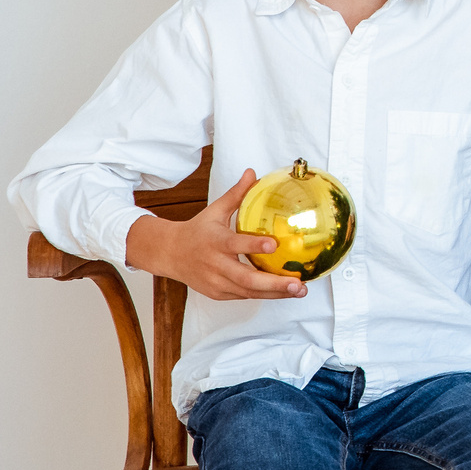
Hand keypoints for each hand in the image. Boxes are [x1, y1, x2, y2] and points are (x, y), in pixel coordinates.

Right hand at [124, 168, 309, 301]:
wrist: (169, 254)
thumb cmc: (197, 231)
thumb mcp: (215, 210)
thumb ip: (236, 194)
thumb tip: (253, 173)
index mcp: (215, 242)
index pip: (235, 244)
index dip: (254, 245)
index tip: (274, 244)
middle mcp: (215, 265)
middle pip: (245, 278)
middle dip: (274, 283)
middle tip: (298, 283)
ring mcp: (215, 282)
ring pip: (248, 291)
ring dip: (275, 292)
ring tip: (301, 290)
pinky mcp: (218, 293)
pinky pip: (244, 296)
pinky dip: (264, 295)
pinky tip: (285, 292)